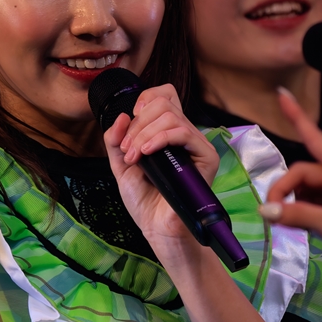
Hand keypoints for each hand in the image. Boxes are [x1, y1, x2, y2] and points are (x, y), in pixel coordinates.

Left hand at [103, 83, 220, 258]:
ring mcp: (196, 144)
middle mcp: (184, 134)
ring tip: (135, 156)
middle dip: (138, 124)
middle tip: (129, 150)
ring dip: (144, 134)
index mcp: (167, 132)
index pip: (164, 95)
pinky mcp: (206, 156)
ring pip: (170, 116)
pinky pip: (183, 132)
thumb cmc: (144, 200)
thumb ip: (116, 140)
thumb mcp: (121, 164)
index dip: (145, 100)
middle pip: (164, 102)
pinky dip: (159, 138)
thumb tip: (123, 115)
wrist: (156, 226)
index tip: (130, 124)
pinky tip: (147, 153)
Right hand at [258, 89, 321, 275]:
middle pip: (303, 173)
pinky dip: (300, 215)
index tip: (281, 95)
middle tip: (272, 214)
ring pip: (305, 191)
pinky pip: (312, 206)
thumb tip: (265, 210)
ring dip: (292, 204)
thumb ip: (300, 216)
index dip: (297, 117)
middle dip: (284, 190)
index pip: (315, 139)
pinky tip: (296, 228)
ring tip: (284, 224)